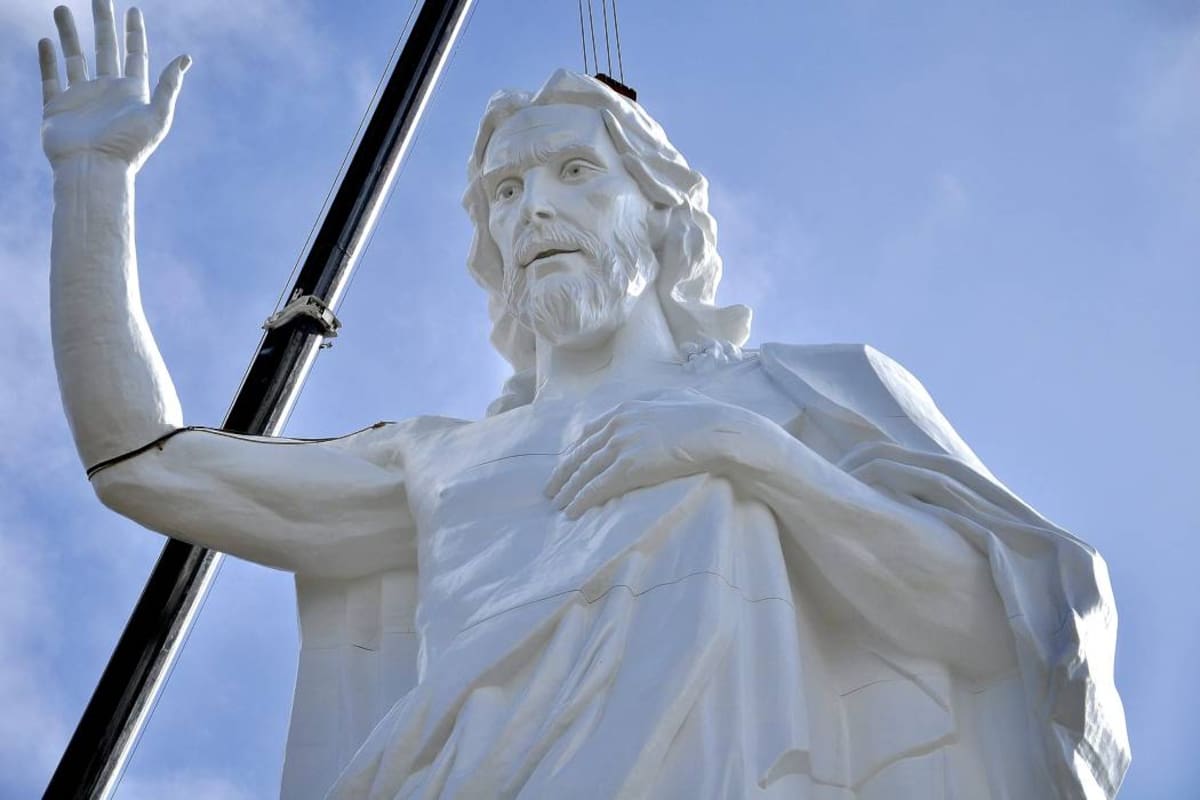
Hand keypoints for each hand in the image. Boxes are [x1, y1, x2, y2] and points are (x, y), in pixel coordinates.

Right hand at [39, 2, 189, 168]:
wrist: (94, 170)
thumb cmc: (128, 147)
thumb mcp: (157, 115)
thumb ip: (169, 85)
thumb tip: (185, 57)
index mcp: (132, 92)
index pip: (134, 54)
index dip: (134, 32)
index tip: (134, 9)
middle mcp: (107, 91)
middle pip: (105, 47)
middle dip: (102, 22)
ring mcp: (81, 98)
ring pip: (74, 57)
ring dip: (69, 33)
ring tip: (62, 8)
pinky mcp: (57, 108)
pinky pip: (51, 78)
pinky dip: (47, 60)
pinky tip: (46, 41)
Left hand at [545, 389, 784, 518]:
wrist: (717, 431)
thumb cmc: (705, 416)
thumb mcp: (675, 398)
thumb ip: (657, 400)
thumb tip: (656, 400)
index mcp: (626, 408)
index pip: (590, 433)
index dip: (576, 451)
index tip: (567, 464)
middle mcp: (618, 424)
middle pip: (580, 452)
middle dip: (563, 472)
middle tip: (551, 489)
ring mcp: (621, 445)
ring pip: (584, 471)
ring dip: (567, 490)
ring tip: (557, 504)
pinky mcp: (629, 466)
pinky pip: (597, 487)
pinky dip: (581, 500)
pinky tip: (571, 512)